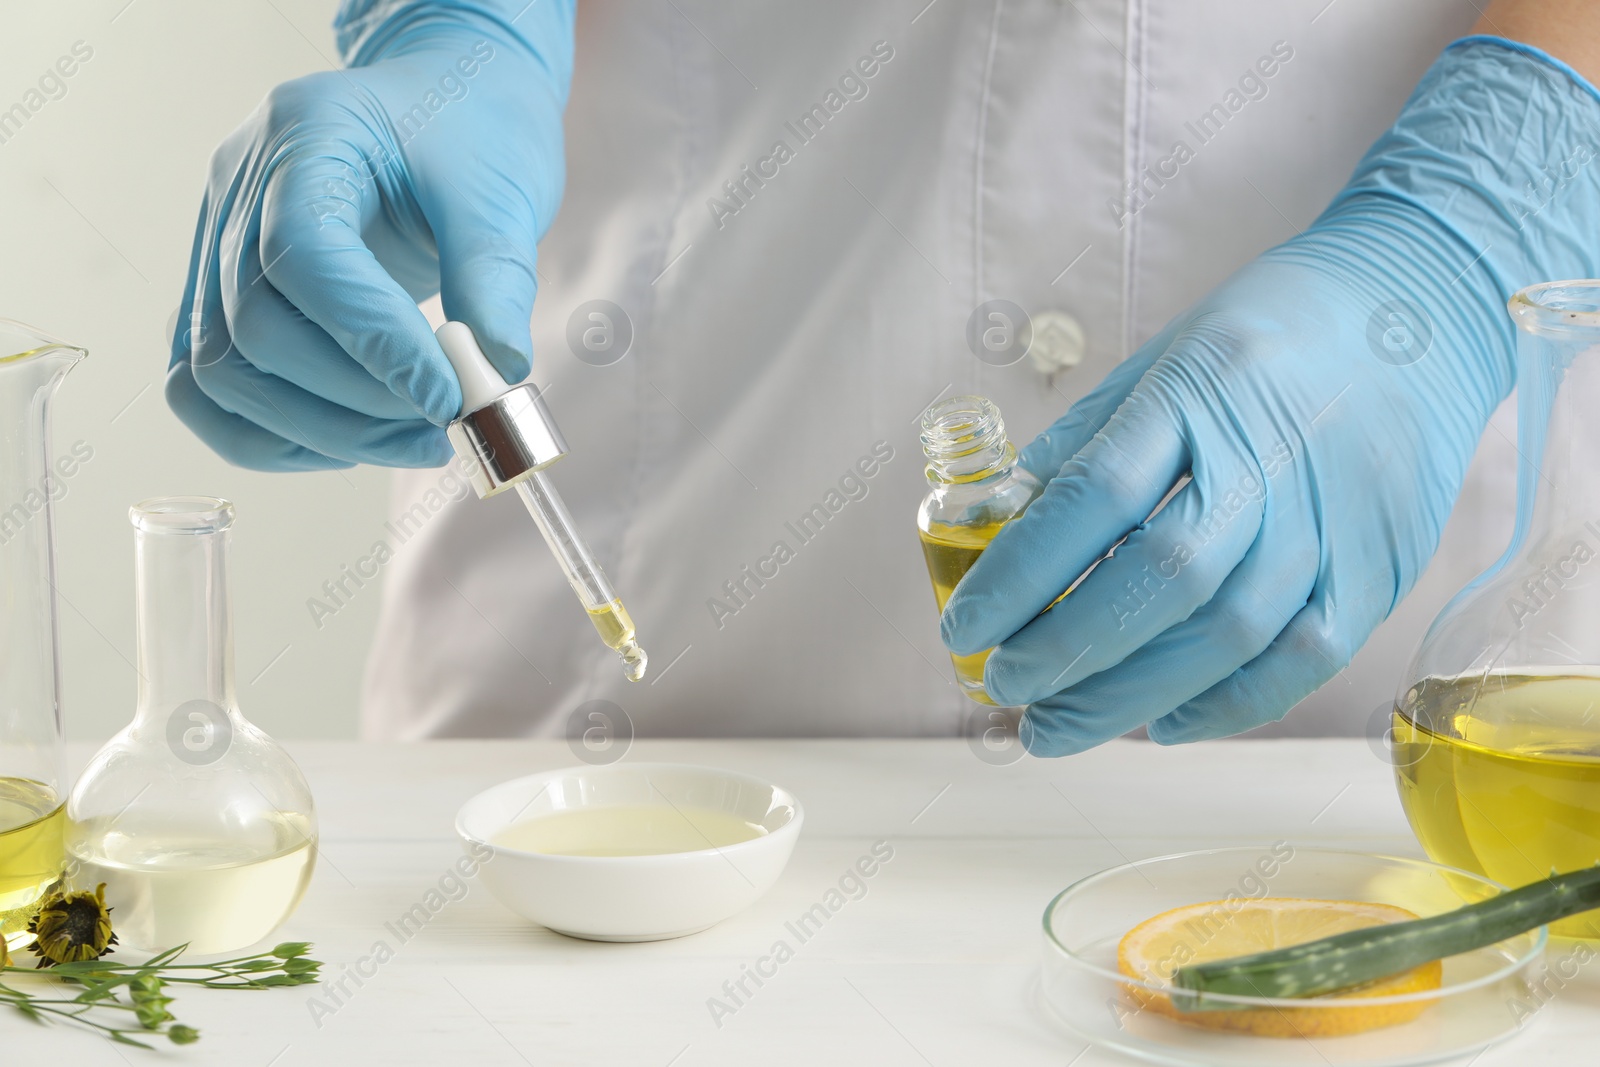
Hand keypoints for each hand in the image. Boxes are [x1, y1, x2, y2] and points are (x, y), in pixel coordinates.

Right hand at [167, 1, 572, 469]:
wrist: (443, 107)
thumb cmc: (471, 132)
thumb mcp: (502, 188)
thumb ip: (496, 276)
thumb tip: (496, 373)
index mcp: (306, 135)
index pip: (303, 255)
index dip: (372, 343)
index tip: (447, 398)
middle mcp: (239, 189)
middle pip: (253, 329)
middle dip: (354, 402)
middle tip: (441, 425)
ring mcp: (216, 244)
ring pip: (219, 373)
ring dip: (318, 432)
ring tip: (411, 439)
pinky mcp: (220, 295)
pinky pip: (210, 387)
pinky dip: (277, 435)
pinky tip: (355, 440)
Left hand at [941, 38, 1599, 753]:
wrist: (1418, 308)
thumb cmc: (1269, 334)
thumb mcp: (1163, 356)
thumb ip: (1087, 444)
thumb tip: (1007, 531)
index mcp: (1199, 391)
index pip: (1093, 497)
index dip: (1020, 574)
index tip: (964, 630)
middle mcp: (1270, 457)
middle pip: (1161, 580)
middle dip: (1067, 652)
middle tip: (1005, 688)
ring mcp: (1334, 517)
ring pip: (1229, 634)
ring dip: (1130, 696)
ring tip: (1057, 725)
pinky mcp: (1381, 565)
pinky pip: (1304, 659)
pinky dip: (1228, 705)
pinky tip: (1165, 724)